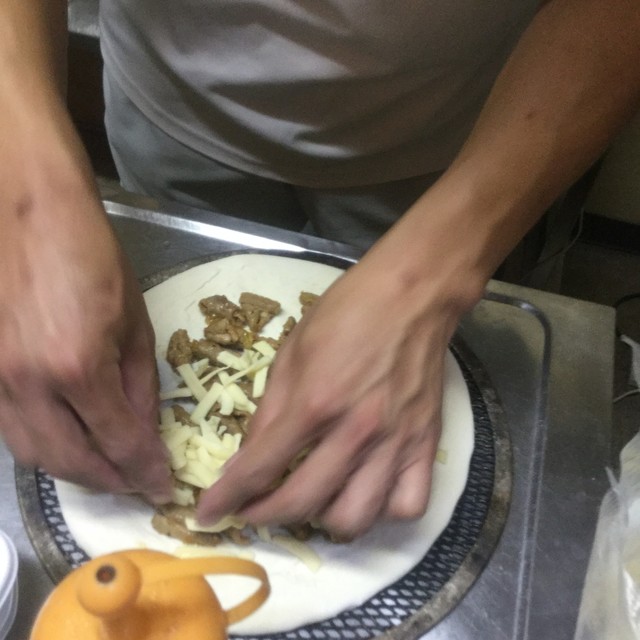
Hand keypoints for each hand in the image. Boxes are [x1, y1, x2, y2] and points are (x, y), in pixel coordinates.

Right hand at [0, 120, 170, 501]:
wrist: (24, 210)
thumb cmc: (90, 255)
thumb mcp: (134, 320)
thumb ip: (140, 383)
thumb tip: (146, 430)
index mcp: (77, 367)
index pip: (119, 442)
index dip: (144, 471)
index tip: (161, 486)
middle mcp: (28, 385)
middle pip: (71, 462)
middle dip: (109, 482)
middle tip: (136, 484)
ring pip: (33, 454)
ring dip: (74, 470)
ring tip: (107, 470)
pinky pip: (11, 429)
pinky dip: (43, 446)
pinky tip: (68, 441)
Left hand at [197, 254, 459, 538]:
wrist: (411, 294)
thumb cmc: (347, 313)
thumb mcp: (292, 352)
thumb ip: (269, 410)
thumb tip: (244, 459)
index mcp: (314, 401)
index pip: (260, 467)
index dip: (227, 498)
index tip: (208, 514)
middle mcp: (355, 430)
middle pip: (302, 502)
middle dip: (264, 516)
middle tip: (252, 509)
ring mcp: (395, 441)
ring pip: (355, 518)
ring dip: (323, 521)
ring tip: (312, 499)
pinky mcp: (426, 443)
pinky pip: (408, 505)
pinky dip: (382, 511)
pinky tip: (366, 491)